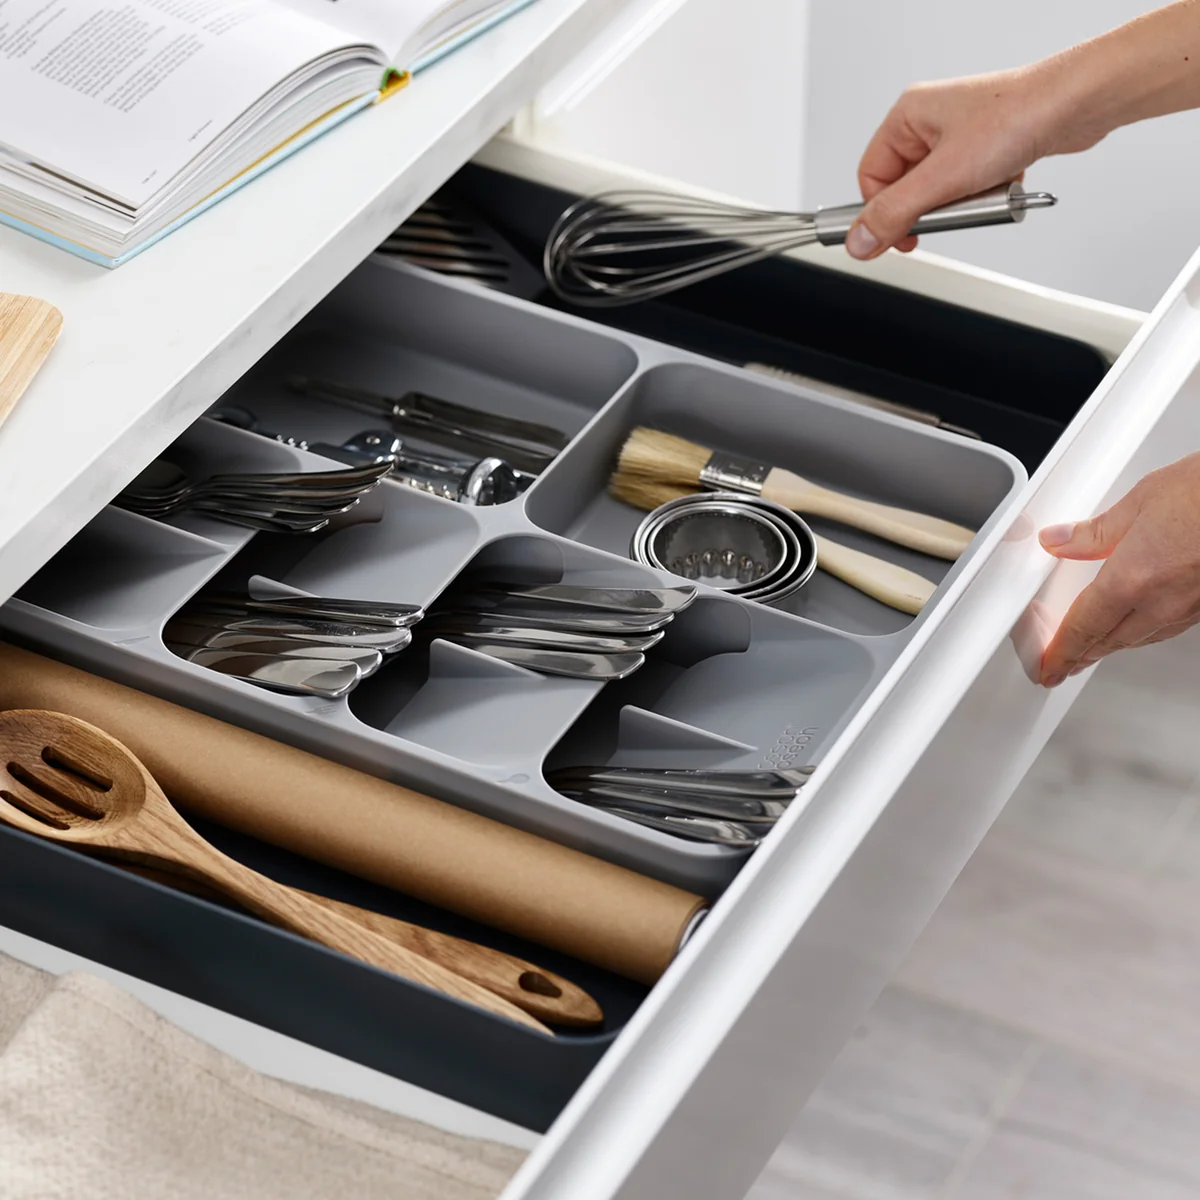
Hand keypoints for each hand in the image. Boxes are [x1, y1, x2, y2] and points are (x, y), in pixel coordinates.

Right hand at [847, 65, 1101, 259]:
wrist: (1076, 104)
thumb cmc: (1016, 117)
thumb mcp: (943, 178)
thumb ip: (894, 215)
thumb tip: (858, 243)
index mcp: (907, 116)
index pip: (871, 178)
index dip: (882, 213)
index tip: (897, 237)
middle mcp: (929, 123)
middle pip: (905, 188)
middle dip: (930, 207)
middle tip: (948, 210)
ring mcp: (959, 135)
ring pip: (938, 191)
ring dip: (959, 203)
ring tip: (981, 190)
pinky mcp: (985, 148)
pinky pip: (967, 186)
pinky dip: (981, 195)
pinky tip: (998, 184)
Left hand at [1037, 453, 1199, 685]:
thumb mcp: (1139, 502)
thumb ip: (1094, 532)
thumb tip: (1059, 542)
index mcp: (1132, 579)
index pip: (1082, 628)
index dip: (1060, 652)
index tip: (1048, 667)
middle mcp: (1161, 602)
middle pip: (1109, 640)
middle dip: (1081, 655)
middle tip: (1061, 665)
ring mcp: (1189, 607)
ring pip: (1139, 638)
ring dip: (1111, 645)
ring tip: (1091, 649)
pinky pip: (1167, 628)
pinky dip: (1142, 632)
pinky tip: (1137, 626)